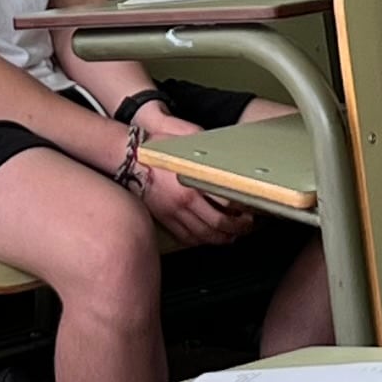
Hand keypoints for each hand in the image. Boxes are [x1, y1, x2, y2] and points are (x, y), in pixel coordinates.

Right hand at [125, 147, 251, 246]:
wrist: (129, 158)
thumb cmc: (156, 147)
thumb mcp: (186, 139)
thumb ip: (207, 148)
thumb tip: (226, 151)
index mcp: (193, 182)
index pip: (227, 202)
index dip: (243, 207)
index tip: (252, 207)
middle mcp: (184, 201)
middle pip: (219, 224)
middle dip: (238, 228)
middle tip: (248, 226)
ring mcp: (174, 213)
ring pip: (204, 235)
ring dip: (222, 238)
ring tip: (233, 235)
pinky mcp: (165, 219)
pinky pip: (187, 237)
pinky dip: (202, 241)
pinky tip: (210, 238)